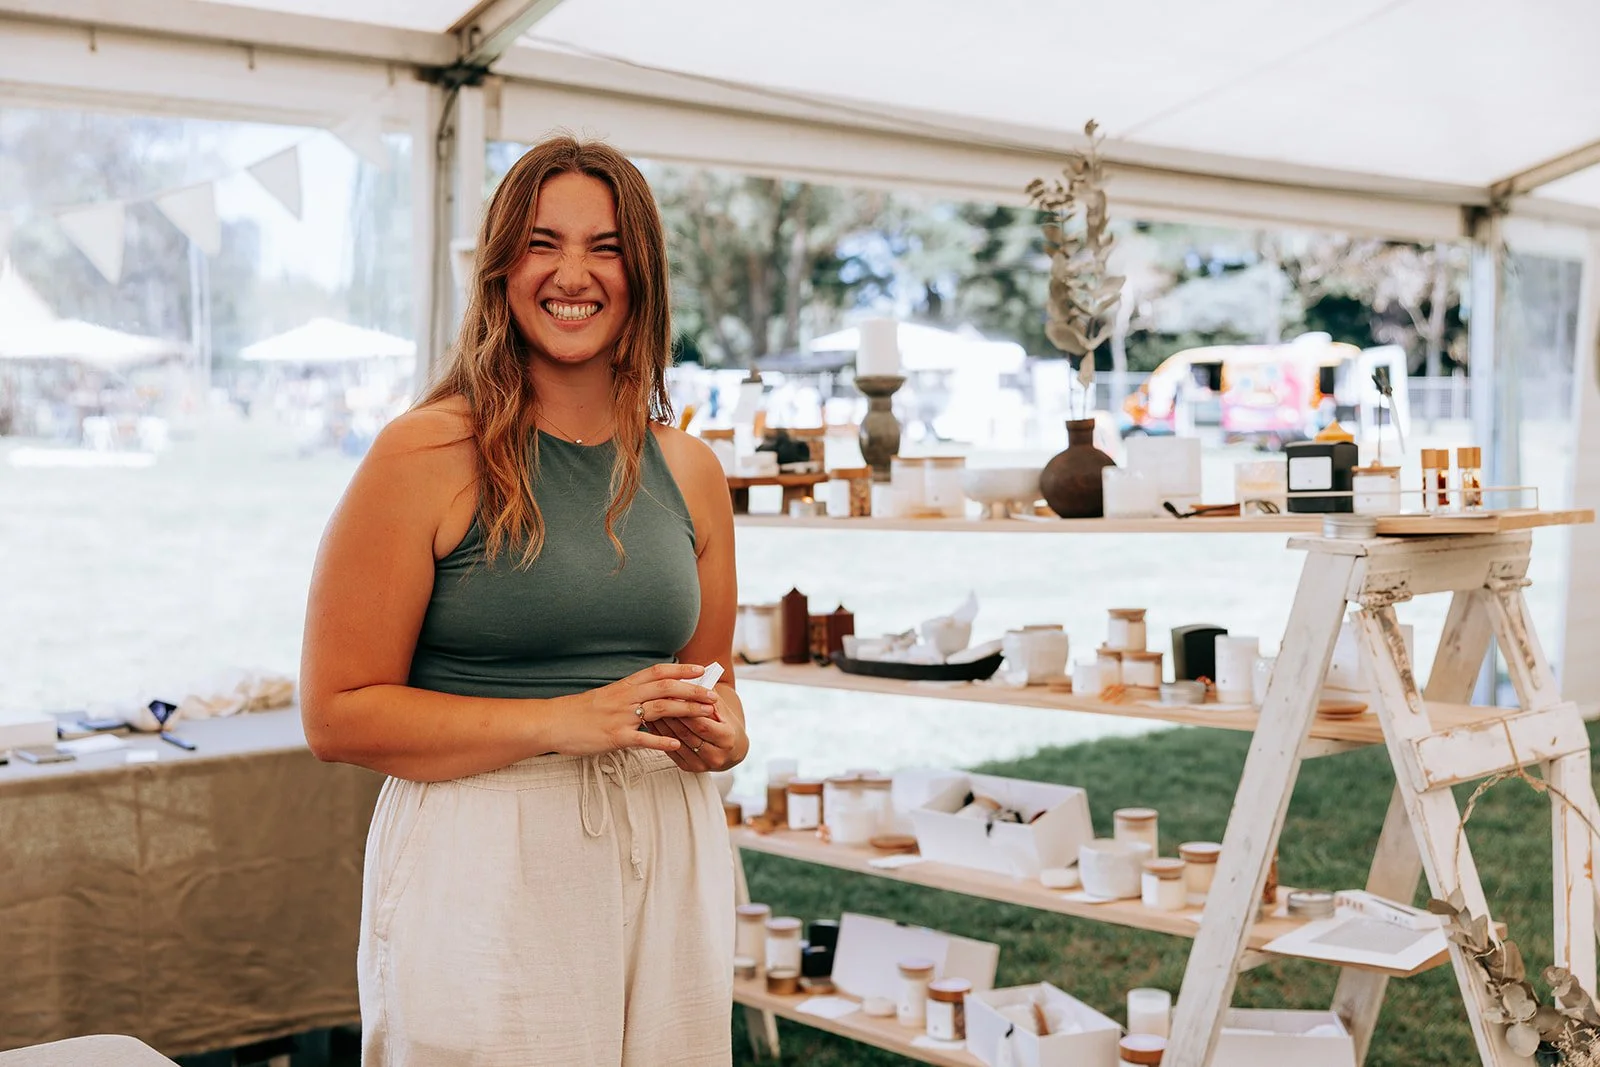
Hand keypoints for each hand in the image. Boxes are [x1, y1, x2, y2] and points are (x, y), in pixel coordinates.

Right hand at [556, 663, 718, 756]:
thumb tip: (648, 695)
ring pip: (660, 709)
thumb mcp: (606, 697)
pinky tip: (677, 745)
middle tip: (713, 695)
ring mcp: (621, 717)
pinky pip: (643, 739)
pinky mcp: (614, 737)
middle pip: (666, 688)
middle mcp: (625, 697)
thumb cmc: (578, 712)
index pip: (658, 672)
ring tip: (706, 715)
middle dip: (693, 690)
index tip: (701, 669)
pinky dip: (661, 742)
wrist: (552, 722)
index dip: (682, 670)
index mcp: (624, 686)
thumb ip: (628, 695)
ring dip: (686, 711)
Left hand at [647, 686, 745, 772]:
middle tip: (655, 701)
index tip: (671, 696)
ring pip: (677, 743)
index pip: (702, 724)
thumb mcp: (723, 710)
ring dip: (662, 726)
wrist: (732, 749)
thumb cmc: (726, 724)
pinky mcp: (690, 768)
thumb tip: (690, 684)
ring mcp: (702, 765)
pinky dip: (661, 737)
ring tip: (651, 711)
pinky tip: (654, 724)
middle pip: (687, 734)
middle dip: (670, 717)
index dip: (685, 711)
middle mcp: (716, 755)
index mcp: (727, 739)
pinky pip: (672, 752)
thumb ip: (707, 698)